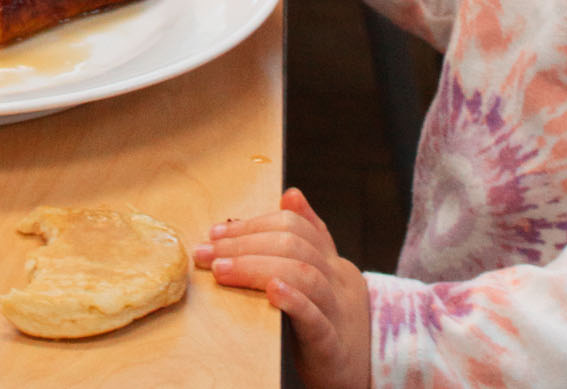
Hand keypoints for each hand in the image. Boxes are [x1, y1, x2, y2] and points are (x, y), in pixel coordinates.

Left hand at [194, 189, 370, 388]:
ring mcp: (337, 311)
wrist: (359, 372)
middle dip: (245, 244)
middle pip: (295, 246)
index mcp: (330, 262)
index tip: (217, 232)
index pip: (295, 226)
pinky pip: (317, 319)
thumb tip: (290, 195)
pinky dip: (294, 301)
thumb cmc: (329, 321)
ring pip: (305, 275)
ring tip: (222, 270)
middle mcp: (336, 280)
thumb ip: (305, 240)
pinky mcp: (331, 345)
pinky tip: (271, 291)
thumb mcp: (319, 276)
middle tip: (208, 252)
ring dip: (257, 267)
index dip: (254, 225)